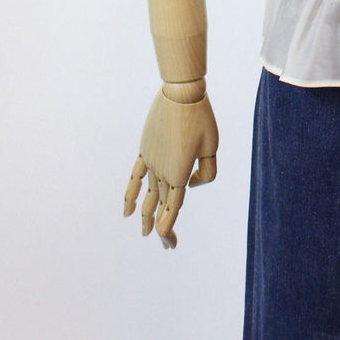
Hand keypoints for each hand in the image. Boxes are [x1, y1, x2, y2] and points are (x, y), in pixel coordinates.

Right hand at [123, 82, 218, 247]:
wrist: (181, 93)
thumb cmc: (202, 118)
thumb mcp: (213, 147)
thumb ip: (207, 173)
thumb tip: (191, 184)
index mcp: (179, 174)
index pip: (172, 211)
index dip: (168, 230)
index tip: (169, 246)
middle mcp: (161, 171)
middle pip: (160, 206)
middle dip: (162, 227)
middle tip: (166, 246)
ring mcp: (151, 161)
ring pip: (147, 195)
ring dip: (145, 214)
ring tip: (144, 232)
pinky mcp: (145, 149)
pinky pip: (135, 177)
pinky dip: (130, 194)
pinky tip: (127, 209)